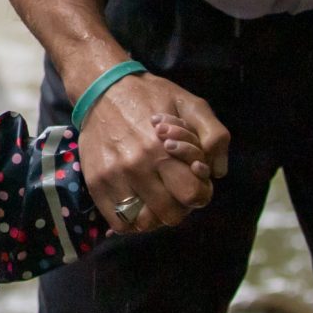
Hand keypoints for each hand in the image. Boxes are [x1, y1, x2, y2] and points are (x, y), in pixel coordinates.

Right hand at [75, 67, 231, 232]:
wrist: (102, 89)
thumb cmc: (151, 97)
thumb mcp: (191, 104)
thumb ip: (215, 135)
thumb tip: (217, 172)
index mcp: (162, 149)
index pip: (192, 195)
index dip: (201, 192)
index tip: (194, 181)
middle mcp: (136, 167)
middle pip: (171, 215)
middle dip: (180, 205)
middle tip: (175, 189)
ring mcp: (113, 178)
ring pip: (144, 223)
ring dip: (156, 216)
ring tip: (157, 199)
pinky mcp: (96, 184)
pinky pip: (118, 222)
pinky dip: (132, 221)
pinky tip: (138, 204)